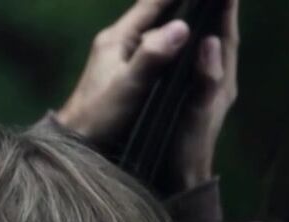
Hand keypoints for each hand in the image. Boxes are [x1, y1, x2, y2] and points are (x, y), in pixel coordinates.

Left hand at [56, 0, 192, 147]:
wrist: (75, 142)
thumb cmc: (98, 116)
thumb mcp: (128, 86)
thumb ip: (152, 56)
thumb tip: (181, 27)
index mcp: (116, 38)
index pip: (151, 3)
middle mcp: (118, 42)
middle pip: (155, 14)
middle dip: (181, 6)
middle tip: (213, 5)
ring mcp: (120, 58)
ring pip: (156, 33)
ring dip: (177, 25)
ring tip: (205, 17)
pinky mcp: (124, 74)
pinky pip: (153, 51)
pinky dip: (171, 46)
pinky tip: (187, 49)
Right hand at [169, 0, 238, 190]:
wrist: (179, 180)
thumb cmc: (186, 147)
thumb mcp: (195, 113)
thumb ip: (205, 79)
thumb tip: (210, 42)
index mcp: (221, 83)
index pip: (227, 39)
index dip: (226, 13)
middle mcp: (216, 84)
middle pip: (219, 42)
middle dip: (215, 16)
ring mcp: (203, 93)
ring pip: (205, 54)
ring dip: (201, 31)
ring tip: (192, 10)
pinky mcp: (189, 100)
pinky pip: (191, 66)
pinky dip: (186, 50)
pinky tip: (175, 46)